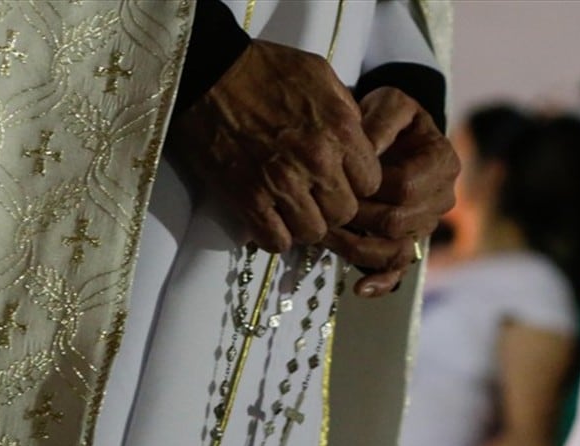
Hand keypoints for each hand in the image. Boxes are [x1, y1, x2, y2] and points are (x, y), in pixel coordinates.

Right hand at [170, 40, 381, 252]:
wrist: (208, 74)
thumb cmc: (264, 70)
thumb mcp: (320, 75)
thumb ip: (347, 111)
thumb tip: (359, 139)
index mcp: (340, 130)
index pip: (371, 183)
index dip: (357, 184)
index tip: (341, 179)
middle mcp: (317, 161)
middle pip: (344, 214)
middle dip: (332, 208)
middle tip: (315, 197)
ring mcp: (281, 183)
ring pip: (313, 233)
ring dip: (304, 225)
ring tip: (292, 210)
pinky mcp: (248, 198)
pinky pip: (275, 241)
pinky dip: (274, 236)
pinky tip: (269, 220)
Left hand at [324, 87, 458, 296]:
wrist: (385, 133)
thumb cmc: (385, 117)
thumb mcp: (387, 104)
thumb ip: (380, 121)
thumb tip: (367, 152)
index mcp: (442, 162)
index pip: (405, 186)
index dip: (370, 187)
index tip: (338, 180)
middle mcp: (440, 198)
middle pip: (398, 222)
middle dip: (356, 218)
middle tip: (319, 209)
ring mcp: (425, 225)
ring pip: (395, 249)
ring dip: (356, 247)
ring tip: (324, 236)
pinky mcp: (408, 243)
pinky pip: (399, 270)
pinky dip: (380, 282)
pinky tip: (359, 288)